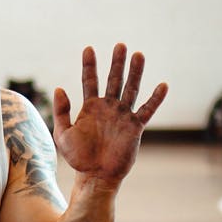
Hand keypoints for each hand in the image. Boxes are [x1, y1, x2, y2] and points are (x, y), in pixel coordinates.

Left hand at [52, 44, 167, 185]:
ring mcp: (122, 116)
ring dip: (135, 73)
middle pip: (113, 80)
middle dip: (116, 63)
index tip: (88, 48)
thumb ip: (61, 112)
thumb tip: (58, 88)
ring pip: (131, 89)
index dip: (89, 65)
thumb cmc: (78, 158)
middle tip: (120, 45)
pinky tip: (163, 85)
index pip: (89, 81)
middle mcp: (108, 108)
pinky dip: (155, 99)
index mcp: (90, 107)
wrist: (95, 176)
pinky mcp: (134, 127)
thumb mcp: (62, 134)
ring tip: (138, 54)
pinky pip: (147, 110)